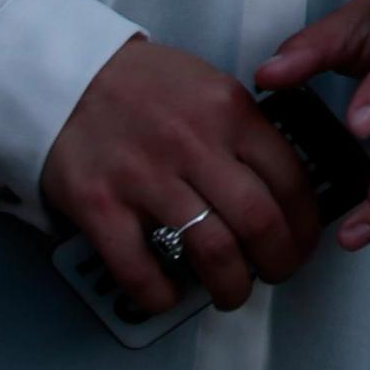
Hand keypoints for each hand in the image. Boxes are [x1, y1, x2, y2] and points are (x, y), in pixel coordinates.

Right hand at [38, 38, 317, 315]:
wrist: (65, 74)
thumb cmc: (141, 84)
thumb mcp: (209, 86)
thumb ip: (244, 130)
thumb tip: (282, 184)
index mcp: (228, 112)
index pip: (289, 179)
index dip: (304, 225)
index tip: (303, 243)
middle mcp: (192, 144)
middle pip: (258, 222)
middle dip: (277, 262)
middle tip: (273, 272)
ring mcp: (145, 177)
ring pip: (211, 251)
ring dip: (230, 286)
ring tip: (229, 292)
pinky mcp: (100, 205)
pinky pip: (140, 268)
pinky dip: (161, 293)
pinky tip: (168, 294)